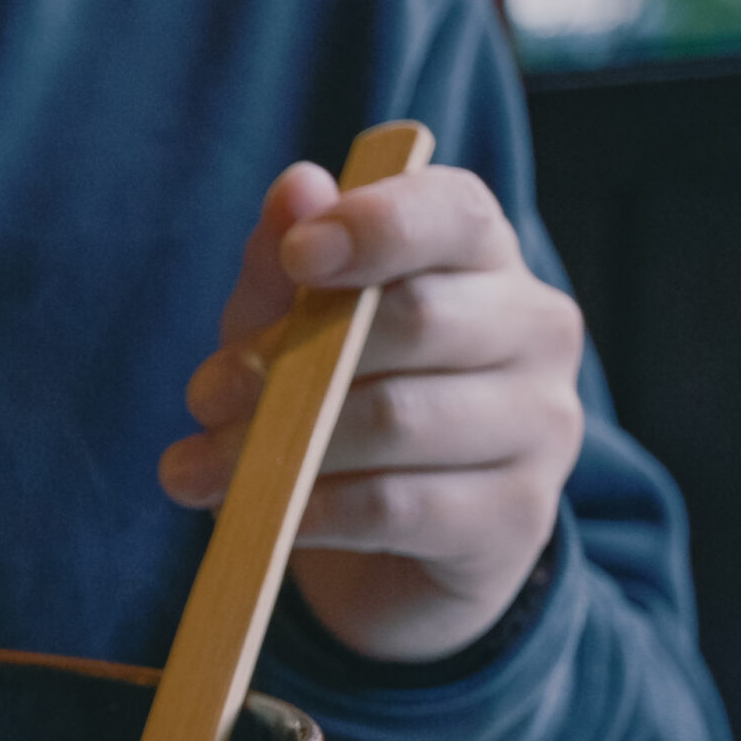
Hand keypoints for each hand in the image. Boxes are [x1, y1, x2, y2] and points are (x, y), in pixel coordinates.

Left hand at [158, 161, 585, 662]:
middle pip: (417, 318)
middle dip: (290, 357)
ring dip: (280, 444)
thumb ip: (283, 264)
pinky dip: (314, 508)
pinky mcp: (518, 518)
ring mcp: (539, 426)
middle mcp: (534, 330)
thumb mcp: (288, 329)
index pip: (457, 213)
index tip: (297, 252)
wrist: (390, 552)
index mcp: (483, 258)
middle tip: (205, 394)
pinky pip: (397, 506)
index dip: (378, 223)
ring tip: (201, 468)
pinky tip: (269, 514)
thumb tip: (297, 188)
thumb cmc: (336, 405)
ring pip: (397, 419)